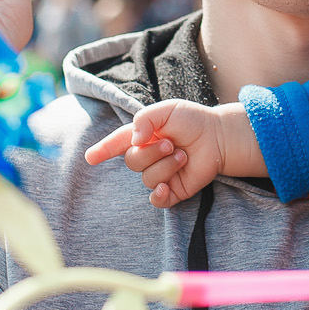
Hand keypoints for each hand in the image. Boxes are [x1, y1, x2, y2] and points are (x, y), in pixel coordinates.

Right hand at [83, 101, 261, 206]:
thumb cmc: (192, 121)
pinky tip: (168, 186)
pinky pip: (156, 199)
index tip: (90, 158)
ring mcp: (160, 174)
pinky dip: (159, 194)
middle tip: (172, 144)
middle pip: (132, 162)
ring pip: (147, 178)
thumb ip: (144, 120)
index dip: (102, 150)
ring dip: (166, 166)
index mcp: (141, 137)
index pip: (116, 144)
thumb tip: (133, 141)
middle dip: (150, 153)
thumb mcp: (167, 110)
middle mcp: (147, 157)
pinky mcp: (173, 190)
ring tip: (184, 156)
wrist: (218, 137)